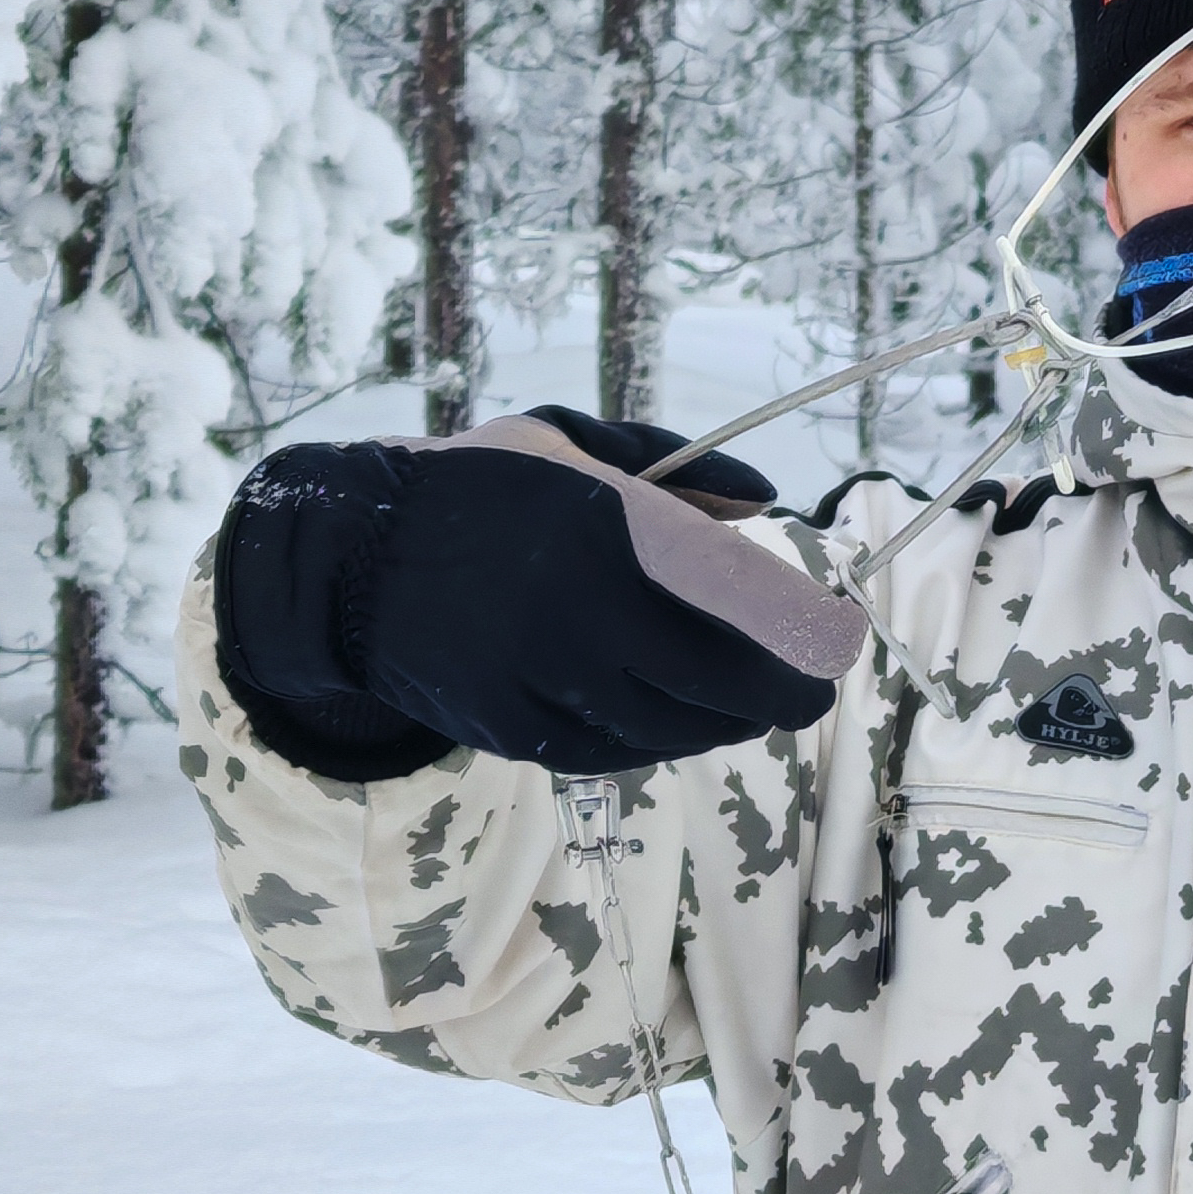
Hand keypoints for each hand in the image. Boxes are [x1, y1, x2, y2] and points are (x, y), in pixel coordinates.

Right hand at [215, 406, 834, 778]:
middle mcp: (582, 613)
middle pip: (724, 682)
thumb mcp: (567, 442)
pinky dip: (663, 737)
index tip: (846, 631)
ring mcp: (548, 682)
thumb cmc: (476, 489)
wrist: (346, 562)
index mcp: (605, 527)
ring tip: (753, 700)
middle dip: (787, 691)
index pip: (740, 595)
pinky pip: (620, 750)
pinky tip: (679, 715)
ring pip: (679, 728)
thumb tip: (765, 501)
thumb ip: (675, 469)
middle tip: (815, 684)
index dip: (809, 627)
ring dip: (730, 721)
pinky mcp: (519, 732)